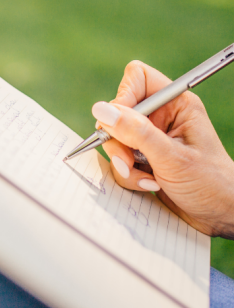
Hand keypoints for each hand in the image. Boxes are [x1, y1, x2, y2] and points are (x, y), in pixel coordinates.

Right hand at [92, 60, 233, 238]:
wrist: (219, 215)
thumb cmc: (209, 183)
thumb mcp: (171, 157)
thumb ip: (135, 132)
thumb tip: (101, 110)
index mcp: (175, 104)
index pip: (137, 78)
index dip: (123, 97)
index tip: (119, 124)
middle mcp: (160, 117)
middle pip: (118, 113)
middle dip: (119, 141)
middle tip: (130, 161)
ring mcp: (149, 139)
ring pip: (114, 140)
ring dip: (124, 164)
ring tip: (147, 179)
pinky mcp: (142, 159)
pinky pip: (119, 161)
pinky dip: (128, 176)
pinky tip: (149, 185)